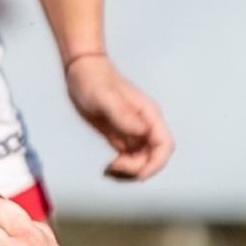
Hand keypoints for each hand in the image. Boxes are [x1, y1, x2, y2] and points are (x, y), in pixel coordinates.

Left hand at [65, 53, 172, 179]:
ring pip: (141, 162)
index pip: (164, 146)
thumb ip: (123, 114)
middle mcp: (144, 125)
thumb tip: (141, 130)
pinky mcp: (120, 136)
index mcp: (148, 115)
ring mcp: (133, 132)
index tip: (138, 175)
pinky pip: (128, 159)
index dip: (156, 164)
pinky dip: (121, 168)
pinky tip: (106, 168)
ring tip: (108, 170)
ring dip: (128, 172)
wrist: (80, 70)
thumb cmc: (94, 78)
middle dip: (137, 169)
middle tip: (113, 166)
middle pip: (153, 158)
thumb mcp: (105, 96)